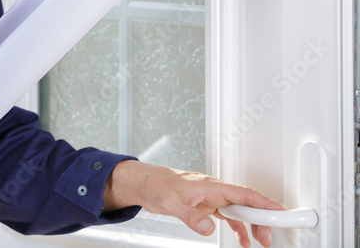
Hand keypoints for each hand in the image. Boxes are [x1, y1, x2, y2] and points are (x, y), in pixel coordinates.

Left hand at [103, 161, 284, 246]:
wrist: (143, 183)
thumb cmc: (156, 185)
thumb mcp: (172, 203)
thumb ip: (192, 217)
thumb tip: (209, 228)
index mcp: (211, 186)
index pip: (245, 193)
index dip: (265, 202)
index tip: (282, 212)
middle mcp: (214, 190)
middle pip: (247, 203)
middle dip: (262, 219)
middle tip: (269, 238)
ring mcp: (211, 198)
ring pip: (240, 211)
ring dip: (253, 226)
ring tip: (262, 242)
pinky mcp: (206, 205)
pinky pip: (229, 216)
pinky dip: (238, 228)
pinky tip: (244, 240)